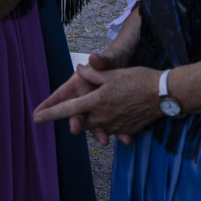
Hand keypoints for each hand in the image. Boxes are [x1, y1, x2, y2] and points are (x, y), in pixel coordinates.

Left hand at [34, 60, 161, 145]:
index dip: (50, 114)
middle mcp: (102, 117)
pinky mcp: (125, 131)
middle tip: (72, 117)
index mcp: (96, 101)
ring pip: (96, 127)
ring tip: (101, 111)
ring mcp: (114, 126)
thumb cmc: (138, 80)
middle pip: (81, 121)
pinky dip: (110, 124)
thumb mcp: (113, 73)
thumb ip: (94, 73)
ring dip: (94, 122)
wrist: (163, 94)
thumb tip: (81, 69)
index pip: (68, 109)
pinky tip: (117, 113)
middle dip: (76, 120)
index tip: (36, 119)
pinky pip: (112, 130)